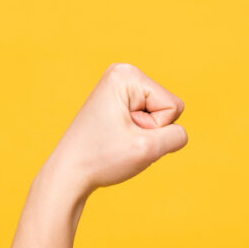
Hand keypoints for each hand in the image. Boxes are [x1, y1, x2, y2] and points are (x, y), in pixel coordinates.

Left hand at [43, 63, 187, 195]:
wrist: (68, 173)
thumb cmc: (102, 159)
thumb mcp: (148, 149)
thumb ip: (177, 137)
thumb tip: (180, 133)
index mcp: (128, 75)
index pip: (173, 106)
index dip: (154, 129)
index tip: (125, 135)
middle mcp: (123, 74)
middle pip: (167, 109)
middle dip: (150, 131)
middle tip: (120, 140)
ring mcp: (119, 88)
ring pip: (159, 118)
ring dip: (144, 136)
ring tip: (117, 141)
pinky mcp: (118, 103)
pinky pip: (147, 122)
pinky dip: (137, 137)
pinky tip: (115, 141)